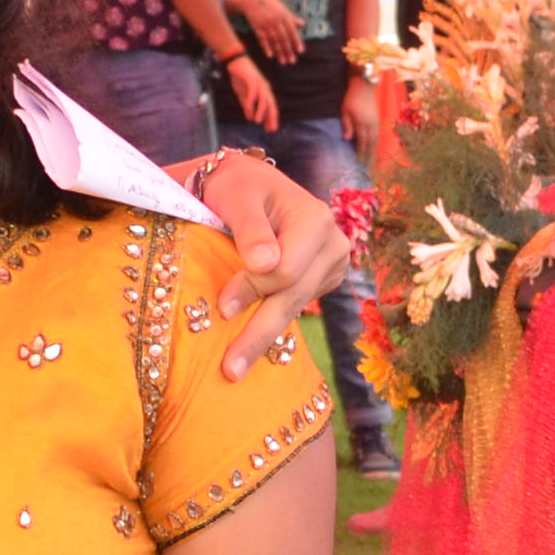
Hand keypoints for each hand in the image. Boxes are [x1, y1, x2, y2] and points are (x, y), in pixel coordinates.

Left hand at [178, 144, 350, 377]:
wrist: (249, 185)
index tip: (221, 307)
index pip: (287, 270)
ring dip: (264, 336)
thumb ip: (250, 229)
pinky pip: (296, 307)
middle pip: (294, 297)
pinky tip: (251, 345)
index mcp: (315, 220)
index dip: (253, 290)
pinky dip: (271, 323)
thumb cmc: (238, 186)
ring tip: (235, 368)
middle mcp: (333, 244)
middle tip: (230, 369)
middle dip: (259, 333)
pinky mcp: (322, 280)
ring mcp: (332, 265)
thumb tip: (265, 264)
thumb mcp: (237, 196)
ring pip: (295, 307)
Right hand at [220, 50, 279, 133]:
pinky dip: (251, 100)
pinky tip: (248, 108)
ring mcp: (259, 82)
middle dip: (271, 117)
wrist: (235, 60)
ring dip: (261, 111)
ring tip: (258, 121)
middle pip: (271, 104)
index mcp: (264, 91)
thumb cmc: (240, 77)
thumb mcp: (242, 94)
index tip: (271, 129)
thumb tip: (250, 119)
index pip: (270, 106)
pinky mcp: (251, 78)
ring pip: (263, 99)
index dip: (271, 118)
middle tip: (270, 129)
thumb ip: (247, 106)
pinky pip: (253, 91)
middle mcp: (264, 87)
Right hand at [225, 0, 304, 67]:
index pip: (292, 31)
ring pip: (274, 41)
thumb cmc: (269, 4)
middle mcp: (276, 21)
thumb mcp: (282, 8)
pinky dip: (266, 48)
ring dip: (279, 52)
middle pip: (283, 38)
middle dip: (288, 51)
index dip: (296, 41)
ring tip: (283, 62)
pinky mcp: (257, 27)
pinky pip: (262, 40)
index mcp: (284, 16)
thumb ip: (292, 17)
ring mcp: (266, 25)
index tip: (300, 51)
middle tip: (292, 61)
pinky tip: (270, 56)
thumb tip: (303, 24)